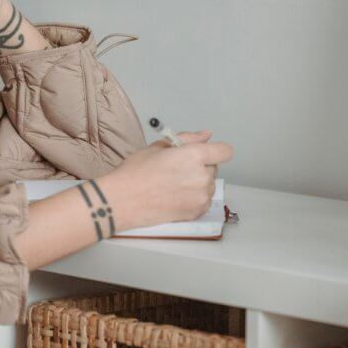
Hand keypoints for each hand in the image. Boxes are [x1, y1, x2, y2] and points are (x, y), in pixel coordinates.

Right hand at [95, 131, 232, 230]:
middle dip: (200, 167)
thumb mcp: (159, 146)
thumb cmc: (136, 172)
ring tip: (173, 185)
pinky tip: (175, 196)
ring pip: (209, 185)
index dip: (216, 151)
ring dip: (198, 183)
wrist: (123, 200)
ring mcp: (201, 196)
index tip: (207, 153)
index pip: (224, 151)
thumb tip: (206, 135)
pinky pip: (204, 200)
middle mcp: (202, 176)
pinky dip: (194, 198)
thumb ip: (188, 138)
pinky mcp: (197, 211)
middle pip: (214, 168)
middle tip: (177, 170)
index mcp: (195, 156)